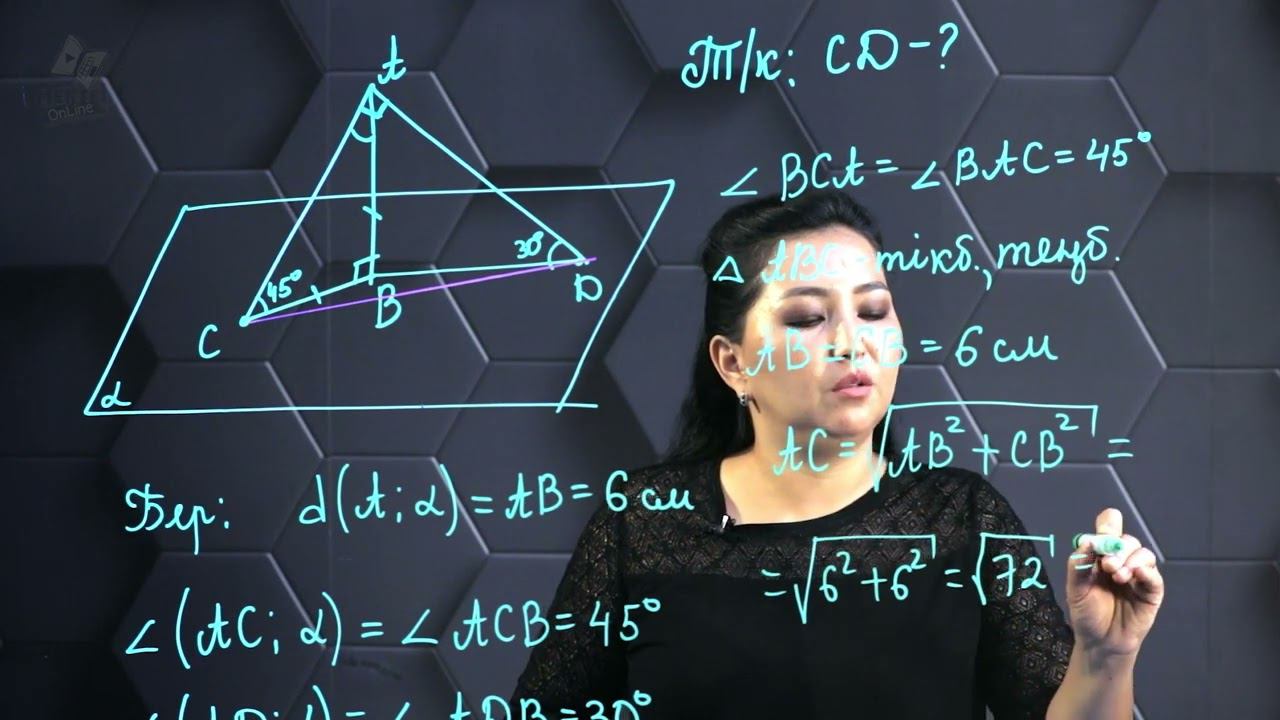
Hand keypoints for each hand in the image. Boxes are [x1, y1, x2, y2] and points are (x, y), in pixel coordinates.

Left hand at [1063, 508, 1164, 659]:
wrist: (1100, 643)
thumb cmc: (1086, 614)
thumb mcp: (1075, 589)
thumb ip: (1078, 564)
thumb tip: (1086, 541)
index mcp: (1101, 556)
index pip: (1108, 531)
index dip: (1108, 526)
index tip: (1103, 532)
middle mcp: (1121, 562)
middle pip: (1127, 540)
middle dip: (1117, 547)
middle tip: (1107, 564)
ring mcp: (1137, 576)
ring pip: (1143, 553)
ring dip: (1131, 559)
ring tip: (1117, 575)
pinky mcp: (1151, 592)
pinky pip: (1154, 576)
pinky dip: (1146, 571)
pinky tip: (1136, 575)